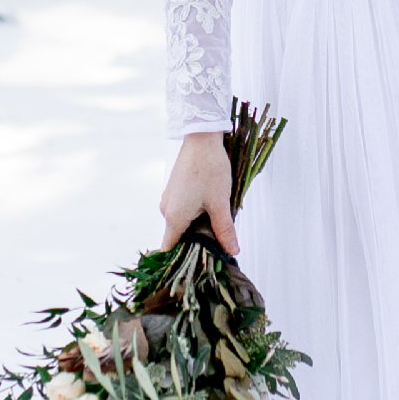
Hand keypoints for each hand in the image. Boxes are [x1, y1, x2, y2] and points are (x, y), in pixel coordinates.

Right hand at [159, 132, 237, 252]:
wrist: (201, 138)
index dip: (183, 258)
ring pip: (182, 222)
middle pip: (178, 236)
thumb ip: (225, 230)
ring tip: (217, 220)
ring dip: (198, 225)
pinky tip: (210, 205)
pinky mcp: (174, 189)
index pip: (170, 248)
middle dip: (197, 240)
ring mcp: (169, 198)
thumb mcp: (220, 203)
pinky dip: (194, 213)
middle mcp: (166, 209)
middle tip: (218, 241)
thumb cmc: (210, 169)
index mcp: (174, 217)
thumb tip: (232, 251)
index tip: (200, 261)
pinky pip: (182, 209)